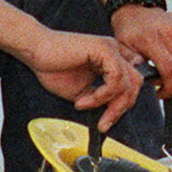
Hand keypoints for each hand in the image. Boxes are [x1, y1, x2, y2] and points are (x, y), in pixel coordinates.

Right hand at [25, 30, 146, 128]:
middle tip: (103, 123)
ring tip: (86, 106)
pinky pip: (117, 77)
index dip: (123, 104)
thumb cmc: (53, 67)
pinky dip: (103, 94)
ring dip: (109, 103)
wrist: (35, 51)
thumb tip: (111, 115)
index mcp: (111, 60)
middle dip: (120, 108)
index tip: (106, 120)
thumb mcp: (82, 92)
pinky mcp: (104, 48)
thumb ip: (99, 100)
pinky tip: (86, 99)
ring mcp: (111, 49)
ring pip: (129, 83)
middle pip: (135, 84)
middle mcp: (115, 52)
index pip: (131, 84)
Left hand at [109, 4, 171, 94]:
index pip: (170, 70)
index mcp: (152, 38)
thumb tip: (145, 78)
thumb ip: (132, 65)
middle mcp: (171, 32)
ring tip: (167, 72)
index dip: (169, 88)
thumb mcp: (122, 50)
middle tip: (161, 84)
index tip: (160, 93)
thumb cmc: (129, 34)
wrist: (137, 10)